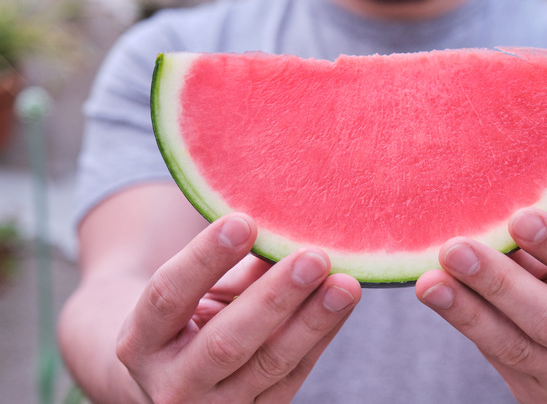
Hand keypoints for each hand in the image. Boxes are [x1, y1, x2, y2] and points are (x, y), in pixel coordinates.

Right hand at [116, 213, 360, 402]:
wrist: (167, 382)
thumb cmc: (183, 319)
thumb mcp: (191, 293)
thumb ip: (231, 266)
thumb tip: (284, 228)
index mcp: (140, 342)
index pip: (168, 297)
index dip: (204, 259)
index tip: (243, 221)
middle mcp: (172, 385)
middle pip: (226, 342)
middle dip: (275, 298)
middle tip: (314, 258)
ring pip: (270, 364)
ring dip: (313, 321)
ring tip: (345, 285)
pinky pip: (295, 375)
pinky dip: (321, 336)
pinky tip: (341, 304)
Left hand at [416, 208, 546, 402]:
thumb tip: (491, 227)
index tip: (521, 216)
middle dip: (499, 284)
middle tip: (455, 250)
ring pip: (514, 348)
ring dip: (466, 312)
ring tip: (429, 283)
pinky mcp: (537, 399)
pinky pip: (496, 357)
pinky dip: (467, 323)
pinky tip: (440, 296)